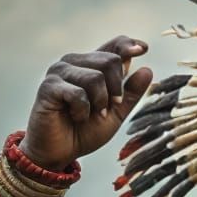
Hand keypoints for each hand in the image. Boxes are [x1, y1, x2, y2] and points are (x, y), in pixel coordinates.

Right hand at [21, 36, 155, 168]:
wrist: (60, 152)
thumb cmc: (85, 131)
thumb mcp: (116, 113)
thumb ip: (130, 93)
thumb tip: (147, 70)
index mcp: (92, 65)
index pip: (114, 45)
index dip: (129, 45)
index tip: (143, 49)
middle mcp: (75, 62)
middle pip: (110, 61)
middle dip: (116, 90)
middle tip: (106, 109)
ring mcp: (59, 71)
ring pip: (95, 77)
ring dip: (99, 102)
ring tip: (90, 114)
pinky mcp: (48, 86)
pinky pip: (78, 93)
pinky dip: (83, 110)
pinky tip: (75, 116)